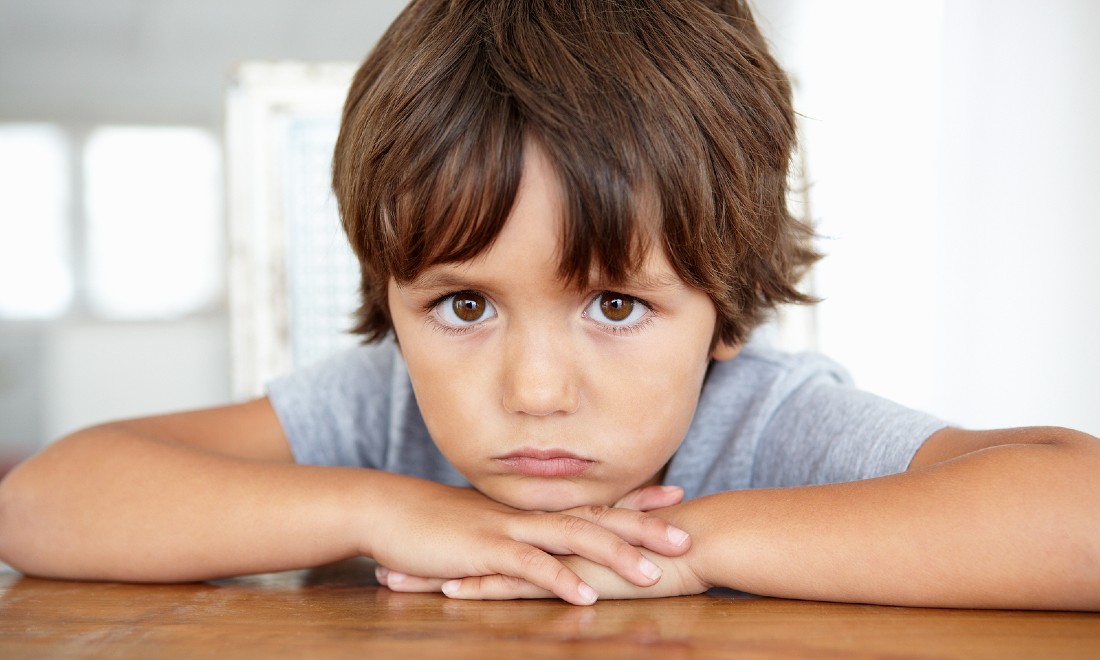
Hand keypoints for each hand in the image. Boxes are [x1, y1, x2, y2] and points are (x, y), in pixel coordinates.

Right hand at [363, 476, 690, 605]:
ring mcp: (508, 530)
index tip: (676, 499)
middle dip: (643, 528)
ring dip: (613, 556)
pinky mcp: (484, 550)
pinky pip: (528, 565)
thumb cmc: (436, 526)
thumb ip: (517, 535)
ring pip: (571, 539)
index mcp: (533, 512)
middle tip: (686, 538)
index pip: (594, 503)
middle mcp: (528, 516)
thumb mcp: (484, 528)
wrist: (388, 511)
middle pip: (596, 518)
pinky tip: (584, 595)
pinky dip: (558, 579)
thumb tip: (544, 544)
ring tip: (652, 574)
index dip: (635, 503)